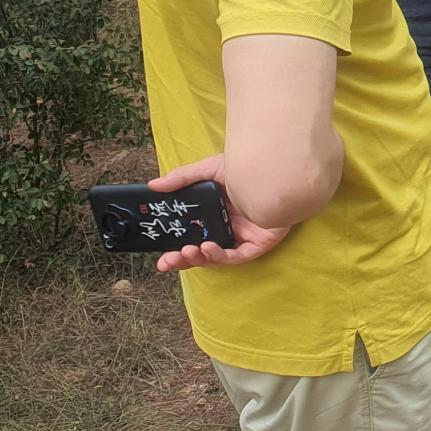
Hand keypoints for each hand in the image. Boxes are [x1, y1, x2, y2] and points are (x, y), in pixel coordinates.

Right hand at [146, 156, 291, 272]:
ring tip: (186, 252)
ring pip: (216, 257)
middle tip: (165, 262)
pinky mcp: (258, 244)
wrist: (277, 168)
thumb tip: (154, 186)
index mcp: (212, 216)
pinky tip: (207, 247)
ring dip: (199, 258)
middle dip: (182, 259)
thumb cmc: (247, 167)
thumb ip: (182, 179)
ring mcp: (242, 237)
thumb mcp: (209, 170)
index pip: (190, 237)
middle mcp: (226, 229)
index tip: (158, 254)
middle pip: (200, 251)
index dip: (174, 247)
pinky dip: (221, 255)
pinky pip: (237, 256)